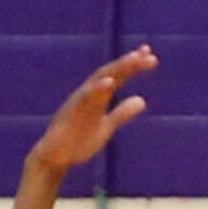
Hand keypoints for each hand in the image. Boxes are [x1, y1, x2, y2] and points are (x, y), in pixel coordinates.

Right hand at [29, 46, 157, 176]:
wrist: (56, 155)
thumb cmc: (79, 139)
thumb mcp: (107, 126)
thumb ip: (122, 113)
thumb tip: (142, 100)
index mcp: (98, 96)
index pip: (117, 76)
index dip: (133, 66)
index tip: (151, 56)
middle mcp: (89, 93)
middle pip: (111, 72)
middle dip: (129, 62)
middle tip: (148, 52)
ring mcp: (80, 101)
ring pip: (100, 81)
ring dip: (117, 69)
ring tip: (134, 60)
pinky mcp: (72, 113)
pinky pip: (85, 98)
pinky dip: (97, 89)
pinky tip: (110, 82)